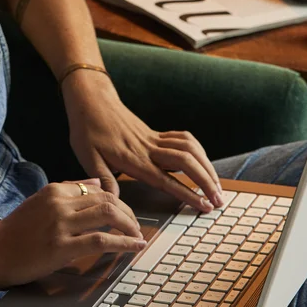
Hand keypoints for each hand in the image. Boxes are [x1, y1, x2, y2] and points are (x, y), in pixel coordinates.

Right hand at [0, 179, 145, 288]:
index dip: (118, 202)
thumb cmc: (15, 231)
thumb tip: (96, 182)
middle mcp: (60, 203)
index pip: (97, 189)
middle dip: (129, 213)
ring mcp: (61, 224)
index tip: (127, 214)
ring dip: (130, 225)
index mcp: (55, 190)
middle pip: (108, 199)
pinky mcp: (62, 246)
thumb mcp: (40, 201)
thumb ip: (69, 190)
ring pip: (108, 215)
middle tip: (137, 225)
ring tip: (138, 235)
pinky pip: (101, 240)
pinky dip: (124, 242)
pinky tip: (135, 246)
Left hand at [62, 71, 223, 211]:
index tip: (205, 205)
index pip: (167, 179)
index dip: (188, 193)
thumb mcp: (87, 157)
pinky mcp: (155, 133)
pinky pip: (184, 139)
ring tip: (217, 185)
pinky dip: (198, 150)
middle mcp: (149, 148)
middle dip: (207, 181)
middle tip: (219, 200)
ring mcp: (154, 139)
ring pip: (190, 149)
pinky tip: (202, 162)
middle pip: (187, 163)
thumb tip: (114, 200)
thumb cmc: (87, 130)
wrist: (91, 101)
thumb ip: (103, 178)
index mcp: (134, 159)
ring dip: (207, 166)